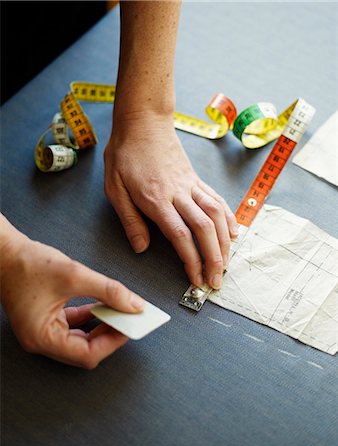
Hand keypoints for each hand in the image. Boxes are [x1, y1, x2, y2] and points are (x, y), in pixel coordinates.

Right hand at [1, 231, 144, 368]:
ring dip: (102, 325)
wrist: (5, 252)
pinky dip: (91, 316)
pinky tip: (103, 305)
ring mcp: (42, 331)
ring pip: (81, 339)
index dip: (113, 341)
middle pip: (85, 349)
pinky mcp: (46, 319)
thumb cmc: (29, 263)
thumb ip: (109, 290)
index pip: (86, 354)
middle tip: (129, 319)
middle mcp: (40, 340)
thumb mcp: (75, 275)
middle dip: (110, 333)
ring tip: (120, 311)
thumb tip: (134, 305)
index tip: (131, 327)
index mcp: (41, 337)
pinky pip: (74, 326)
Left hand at [104, 113, 238, 289]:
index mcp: (156, 199)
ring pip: (216, 215)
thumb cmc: (125, 154)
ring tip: (227, 263)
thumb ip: (130, 219)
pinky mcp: (196, 179)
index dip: (191, 261)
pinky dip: (228, 217)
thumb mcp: (115, 188)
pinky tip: (233, 232)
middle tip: (216, 281)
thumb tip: (142, 248)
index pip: (180, 235)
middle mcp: (179, 193)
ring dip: (224, 242)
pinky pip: (217, 199)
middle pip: (204, 229)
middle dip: (214, 258)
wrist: (143, 122)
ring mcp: (191, 185)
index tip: (196, 280)